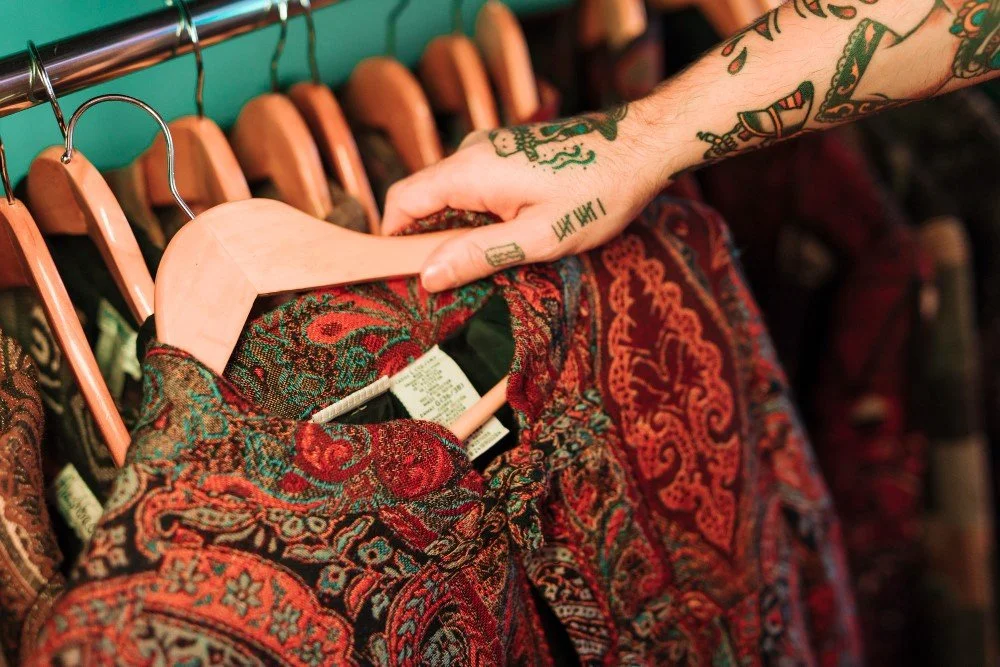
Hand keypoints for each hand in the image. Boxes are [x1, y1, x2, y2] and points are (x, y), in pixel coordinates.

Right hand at [381, 104, 667, 291]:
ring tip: (500, 259)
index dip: (393, 241)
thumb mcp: (540, 236)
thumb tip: (428, 276)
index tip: (407, 276)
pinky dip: (481, 215)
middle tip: (461, 280)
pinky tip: (516, 235)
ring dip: (462, 231)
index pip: (401, 202)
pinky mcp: (508, 153)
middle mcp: (472, 152)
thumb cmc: (599, 191)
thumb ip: (479, 254)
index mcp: (470, 171)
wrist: (642, 146)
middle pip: (423, 200)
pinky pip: (475, 187)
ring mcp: (491, 149)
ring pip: (451, 196)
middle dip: (432, 242)